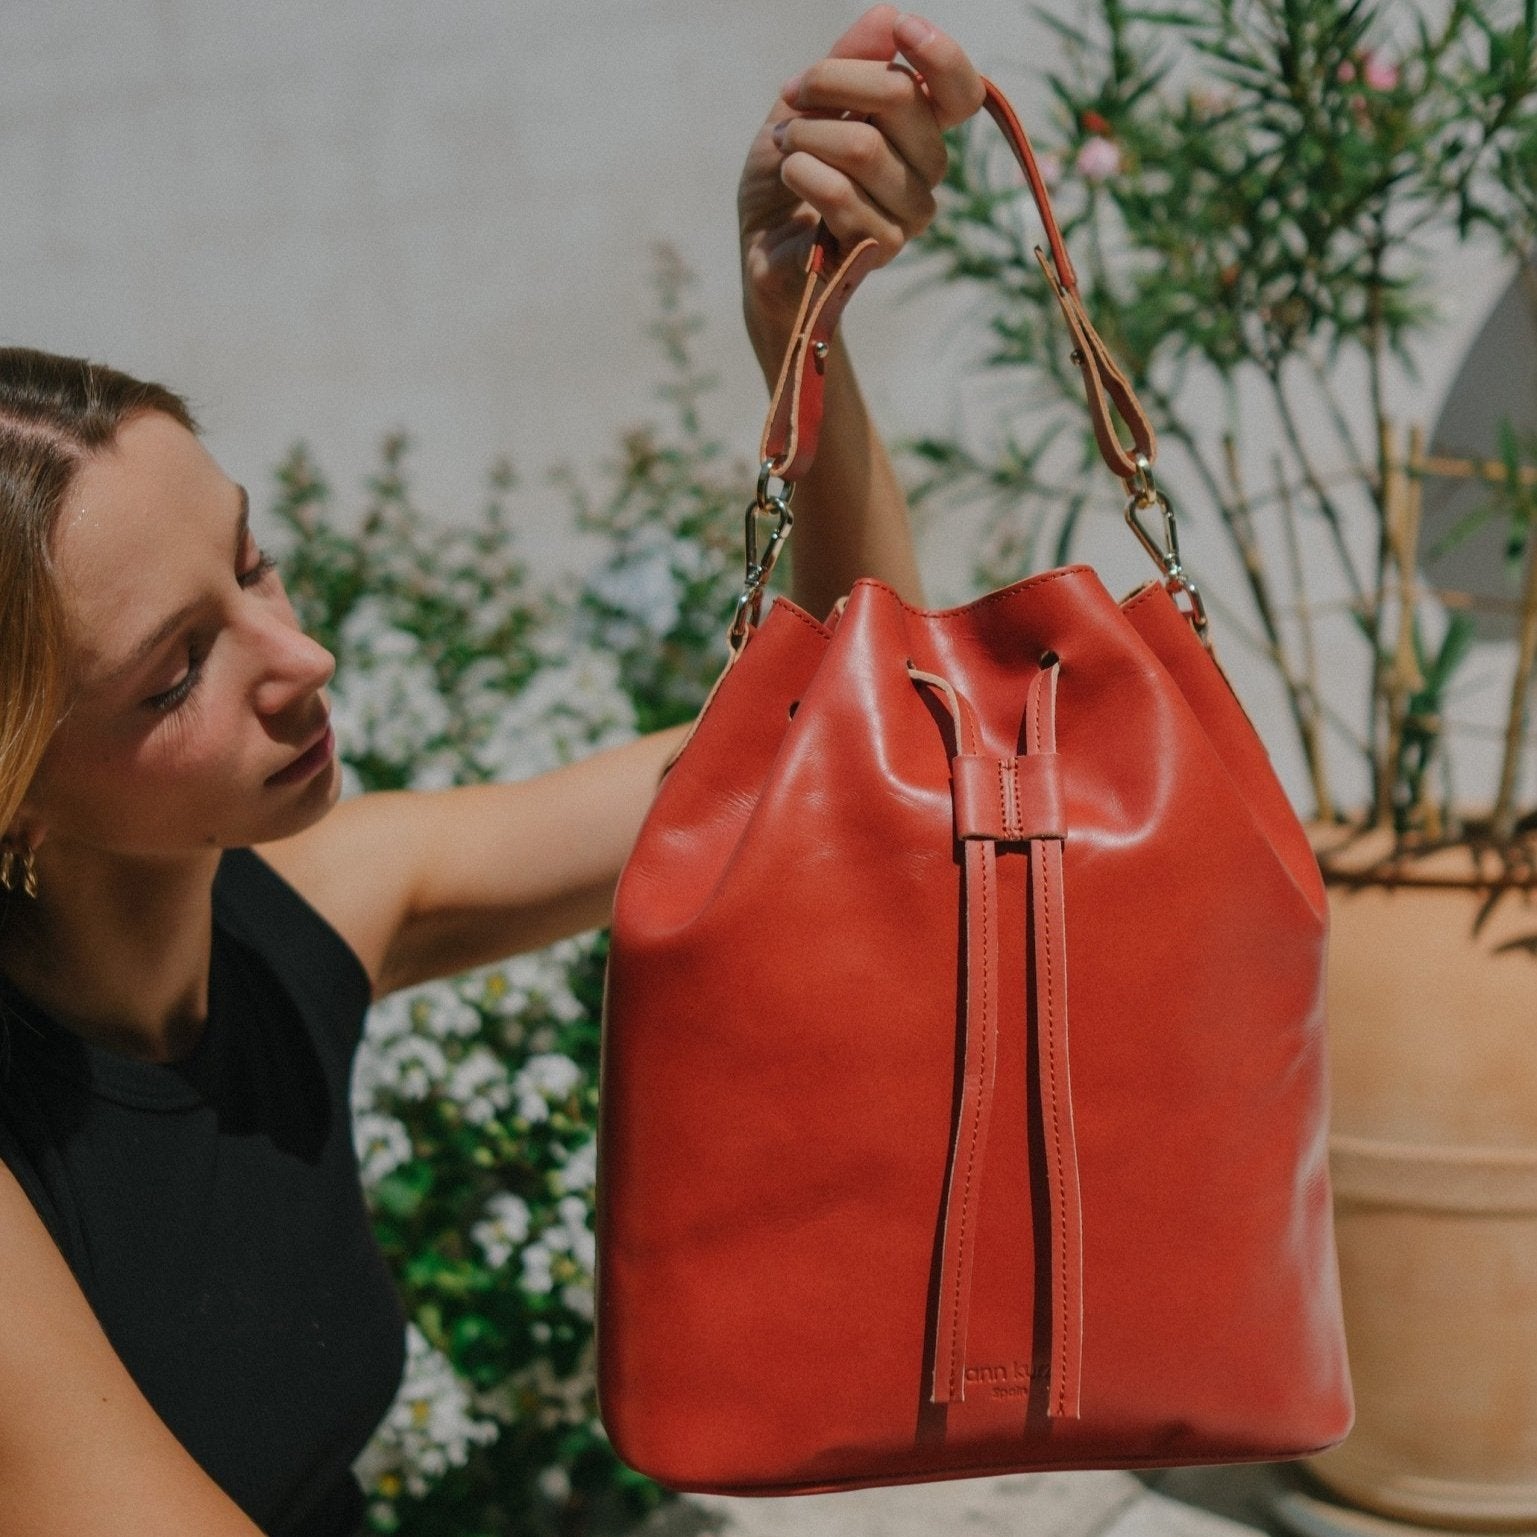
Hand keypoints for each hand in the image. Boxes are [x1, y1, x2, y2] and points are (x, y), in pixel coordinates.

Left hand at [737, 6, 983, 360]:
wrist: (760, 248)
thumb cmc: (789, 176)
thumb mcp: (805, 106)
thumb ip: (846, 62)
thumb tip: (887, 16)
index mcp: (920, 131)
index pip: (960, 93)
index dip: (941, 56)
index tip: (902, 29)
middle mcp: (926, 172)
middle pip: (903, 100)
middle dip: (833, 81)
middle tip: (793, 94)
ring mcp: (907, 216)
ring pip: (865, 148)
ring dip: (807, 135)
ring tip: (784, 146)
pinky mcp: (876, 251)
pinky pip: (841, 195)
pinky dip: (802, 173)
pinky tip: (790, 176)